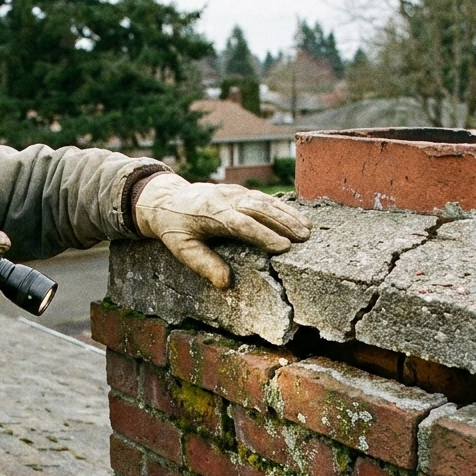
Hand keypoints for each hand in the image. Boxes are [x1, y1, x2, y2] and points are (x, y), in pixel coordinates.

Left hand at [135, 174, 310, 287]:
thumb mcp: (182, 249)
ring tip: (308, 230)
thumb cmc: (175, 228)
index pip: (241, 224)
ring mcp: (234, 192)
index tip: (283, 247)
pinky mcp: (239, 191)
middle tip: (304, 239)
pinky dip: (282, 207)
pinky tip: (297, 218)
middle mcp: (225, 199)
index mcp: (210, 214)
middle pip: (259, 209)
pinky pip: (264, 198)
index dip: (263, 235)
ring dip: (288, 214)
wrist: (167, 200)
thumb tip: (226, 284)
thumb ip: (204, 265)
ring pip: (265, 201)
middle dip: (283, 223)